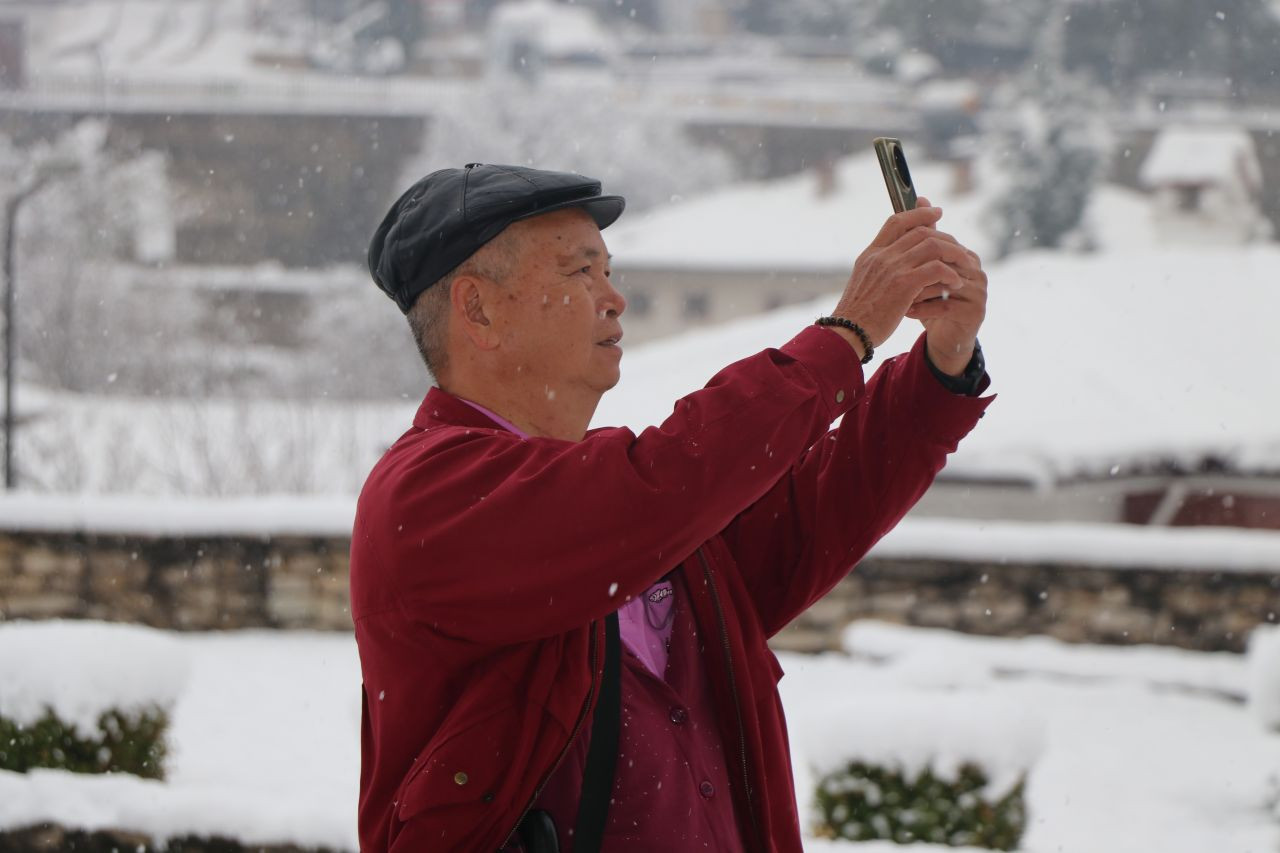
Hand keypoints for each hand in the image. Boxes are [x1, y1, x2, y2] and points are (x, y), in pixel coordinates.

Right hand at [830, 198, 970, 355]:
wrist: (847, 333)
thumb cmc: (857, 315)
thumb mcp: (865, 284)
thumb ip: (880, 268)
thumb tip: (897, 262)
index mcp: (871, 254)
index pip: (896, 221)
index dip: (918, 213)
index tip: (935, 212)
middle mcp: (881, 256)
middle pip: (920, 231)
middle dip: (945, 235)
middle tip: (959, 246)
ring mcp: (892, 269)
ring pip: (933, 245)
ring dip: (953, 253)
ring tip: (964, 264)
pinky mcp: (904, 285)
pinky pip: (936, 269)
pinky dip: (950, 274)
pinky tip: (955, 284)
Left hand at [902, 201, 987, 375]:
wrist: (945, 336)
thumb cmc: (932, 300)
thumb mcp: (924, 267)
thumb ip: (924, 235)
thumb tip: (921, 198)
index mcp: (966, 256)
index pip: (943, 242)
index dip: (918, 248)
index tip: (894, 256)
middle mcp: (976, 271)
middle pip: (946, 260)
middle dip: (918, 267)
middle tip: (893, 273)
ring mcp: (979, 291)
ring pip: (944, 282)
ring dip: (918, 289)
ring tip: (897, 295)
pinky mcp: (975, 312)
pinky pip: (945, 307)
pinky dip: (923, 309)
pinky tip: (906, 312)